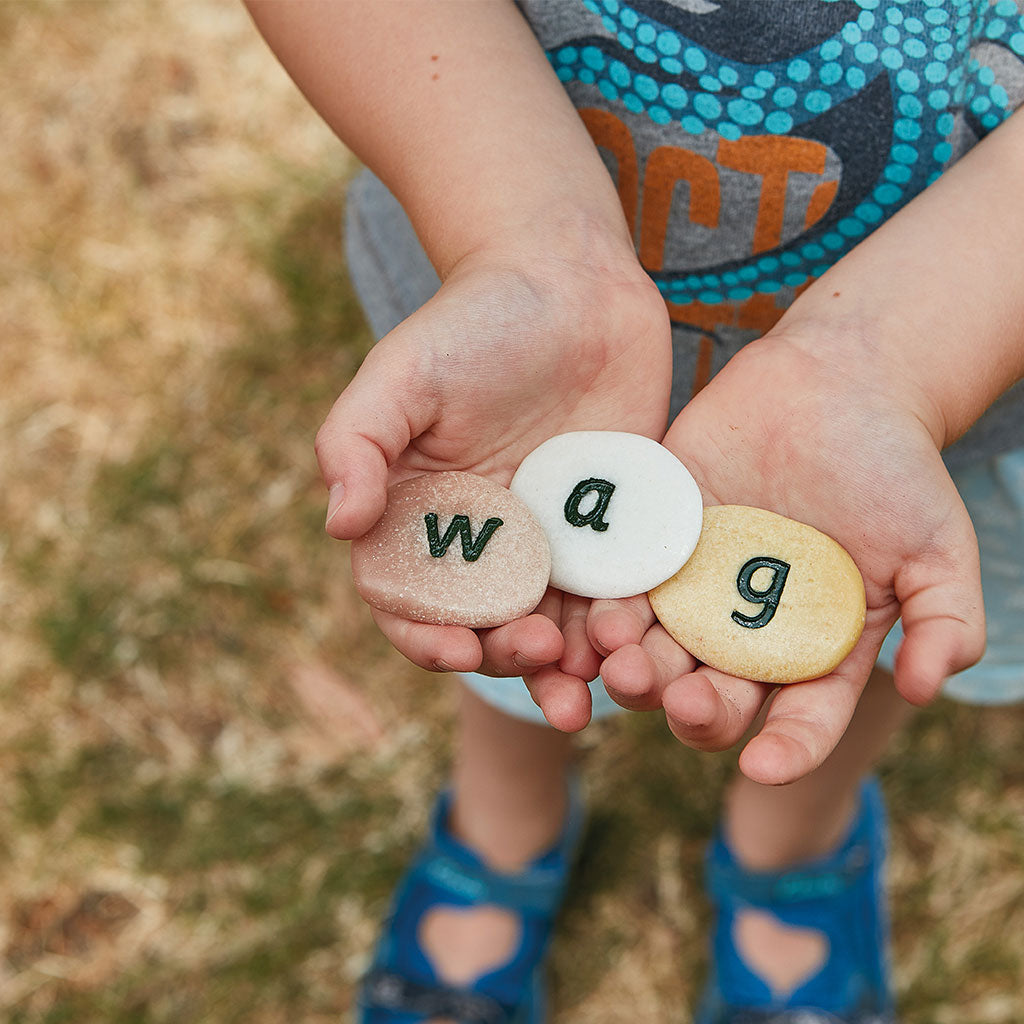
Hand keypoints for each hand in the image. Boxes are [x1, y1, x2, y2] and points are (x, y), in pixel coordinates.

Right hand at [317, 230, 671, 703]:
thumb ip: (357, 443)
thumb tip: (339, 526)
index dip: (428, 636)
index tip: (459, 651)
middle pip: (489, 624)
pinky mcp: (614, 525)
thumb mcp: (399, 374)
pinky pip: (618, 588)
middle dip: (510, 658)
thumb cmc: (472, 322)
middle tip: (539, 658)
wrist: (569, 281)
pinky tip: (637, 642)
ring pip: (557, 622)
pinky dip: (624, 623)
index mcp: (425, 516)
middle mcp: (488, 539)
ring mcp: (553, 537)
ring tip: (590, 688)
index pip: (414, 599)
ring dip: (569, 665)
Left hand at [591, 329, 984, 783]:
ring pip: (653, 649)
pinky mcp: (651, 542)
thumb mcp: (937, 546)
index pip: (799, 716)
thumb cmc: (893, 468)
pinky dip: (599, 607)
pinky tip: (589, 619)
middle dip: (693, 709)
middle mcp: (744, 631)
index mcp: (811, 648)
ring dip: (633, 668)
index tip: (764, 766)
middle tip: (683, 700)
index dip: (787, 746)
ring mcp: (692, 588)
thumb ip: (943, 619)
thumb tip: (926, 686)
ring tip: (621, 661)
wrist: (833, 383)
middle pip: (711, 694)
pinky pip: (618, 584)